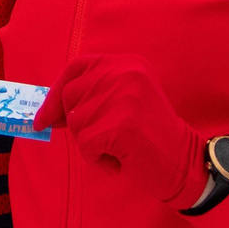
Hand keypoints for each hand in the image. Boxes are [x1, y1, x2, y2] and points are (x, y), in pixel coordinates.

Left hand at [33, 55, 206, 205]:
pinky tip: (120, 160)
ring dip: (90, 145)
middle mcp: (124, 73)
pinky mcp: (120, 125)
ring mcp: (122, 97)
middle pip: (71, 97)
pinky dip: (97, 160)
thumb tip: (47, 112)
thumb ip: (91, 97)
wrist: (184, 164)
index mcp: (126, 63)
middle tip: (105, 139)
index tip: (44, 118)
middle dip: (78, 124)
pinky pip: (85, 146)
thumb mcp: (124, 102)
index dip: (56, 93)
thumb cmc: (149, 138)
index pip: (76, 68)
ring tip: (120, 147)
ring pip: (76, 124)